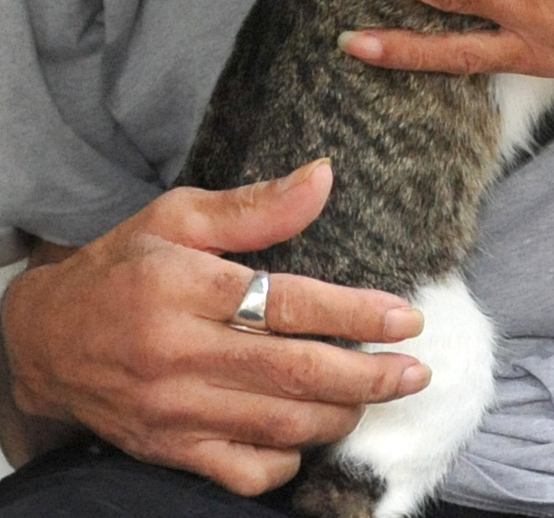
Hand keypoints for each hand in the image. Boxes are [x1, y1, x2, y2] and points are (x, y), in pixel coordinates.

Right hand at [0, 160, 428, 494]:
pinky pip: (242, 471)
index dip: (355, 313)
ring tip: (378, 394)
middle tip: (416, 370)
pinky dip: (287, 459)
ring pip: (278, 425)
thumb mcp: (178, 216)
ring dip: (340, 414)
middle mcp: (180, 354)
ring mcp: (173, 410)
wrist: (44, 340)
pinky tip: (310, 433)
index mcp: (186, 287)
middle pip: (293, 373)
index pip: (287, 303)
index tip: (407, 316)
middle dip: (368, 375)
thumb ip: (255, 205)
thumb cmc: (122, 265)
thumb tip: (324, 176)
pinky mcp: (167, 450)